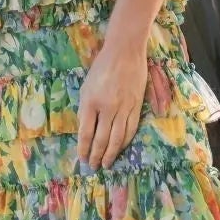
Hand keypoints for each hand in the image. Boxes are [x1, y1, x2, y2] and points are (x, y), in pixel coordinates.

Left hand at [77, 40, 148, 169]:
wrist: (125, 52)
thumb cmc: (101, 67)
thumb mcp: (86, 86)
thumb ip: (85, 108)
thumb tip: (85, 129)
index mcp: (90, 102)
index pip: (85, 133)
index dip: (83, 148)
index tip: (82, 158)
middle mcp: (107, 108)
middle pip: (101, 139)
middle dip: (96, 156)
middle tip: (93, 167)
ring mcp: (124, 108)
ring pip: (117, 138)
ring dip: (111, 154)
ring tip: (107, 163)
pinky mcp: (137, 106)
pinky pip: (131, 129)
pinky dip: (125, 142)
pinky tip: (120, 148)